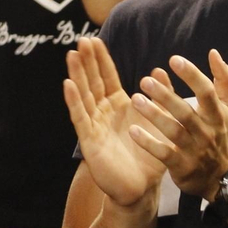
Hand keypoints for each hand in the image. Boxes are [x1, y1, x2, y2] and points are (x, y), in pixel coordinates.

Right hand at [62, 37, 164, 208]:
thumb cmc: (149, 156)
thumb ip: (159, 97)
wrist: (142, 188)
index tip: (94, 40)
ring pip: (83, 95)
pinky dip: (74, 101)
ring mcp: (94, 125)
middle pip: (92, 82)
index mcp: (119, 106)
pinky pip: (80, 117)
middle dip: (87, 62)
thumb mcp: (158, 122)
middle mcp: (103, 113)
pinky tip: (68, 85)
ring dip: (77, 75)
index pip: (107, 78)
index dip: (100, 60)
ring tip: (72, 55)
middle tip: (81, 40)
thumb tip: (159, 70)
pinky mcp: (89, 140)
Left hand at [128, 50, 227, 201]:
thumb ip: (222, 81)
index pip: (206, 92)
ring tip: (135, 99)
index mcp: (217, 115)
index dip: (192, 75)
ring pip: (173, 131)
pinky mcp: (182, 166)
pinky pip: (163, 154)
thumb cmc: (220, 135)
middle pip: (186, 112)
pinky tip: (133, 130)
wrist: (225, 179)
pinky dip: (148, 142)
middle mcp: (207, 131)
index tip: (174, 59)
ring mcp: (194, 150)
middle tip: (145, 80)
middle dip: (166, 95)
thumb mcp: (226, 109)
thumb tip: (213, 53)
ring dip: (154, 115)